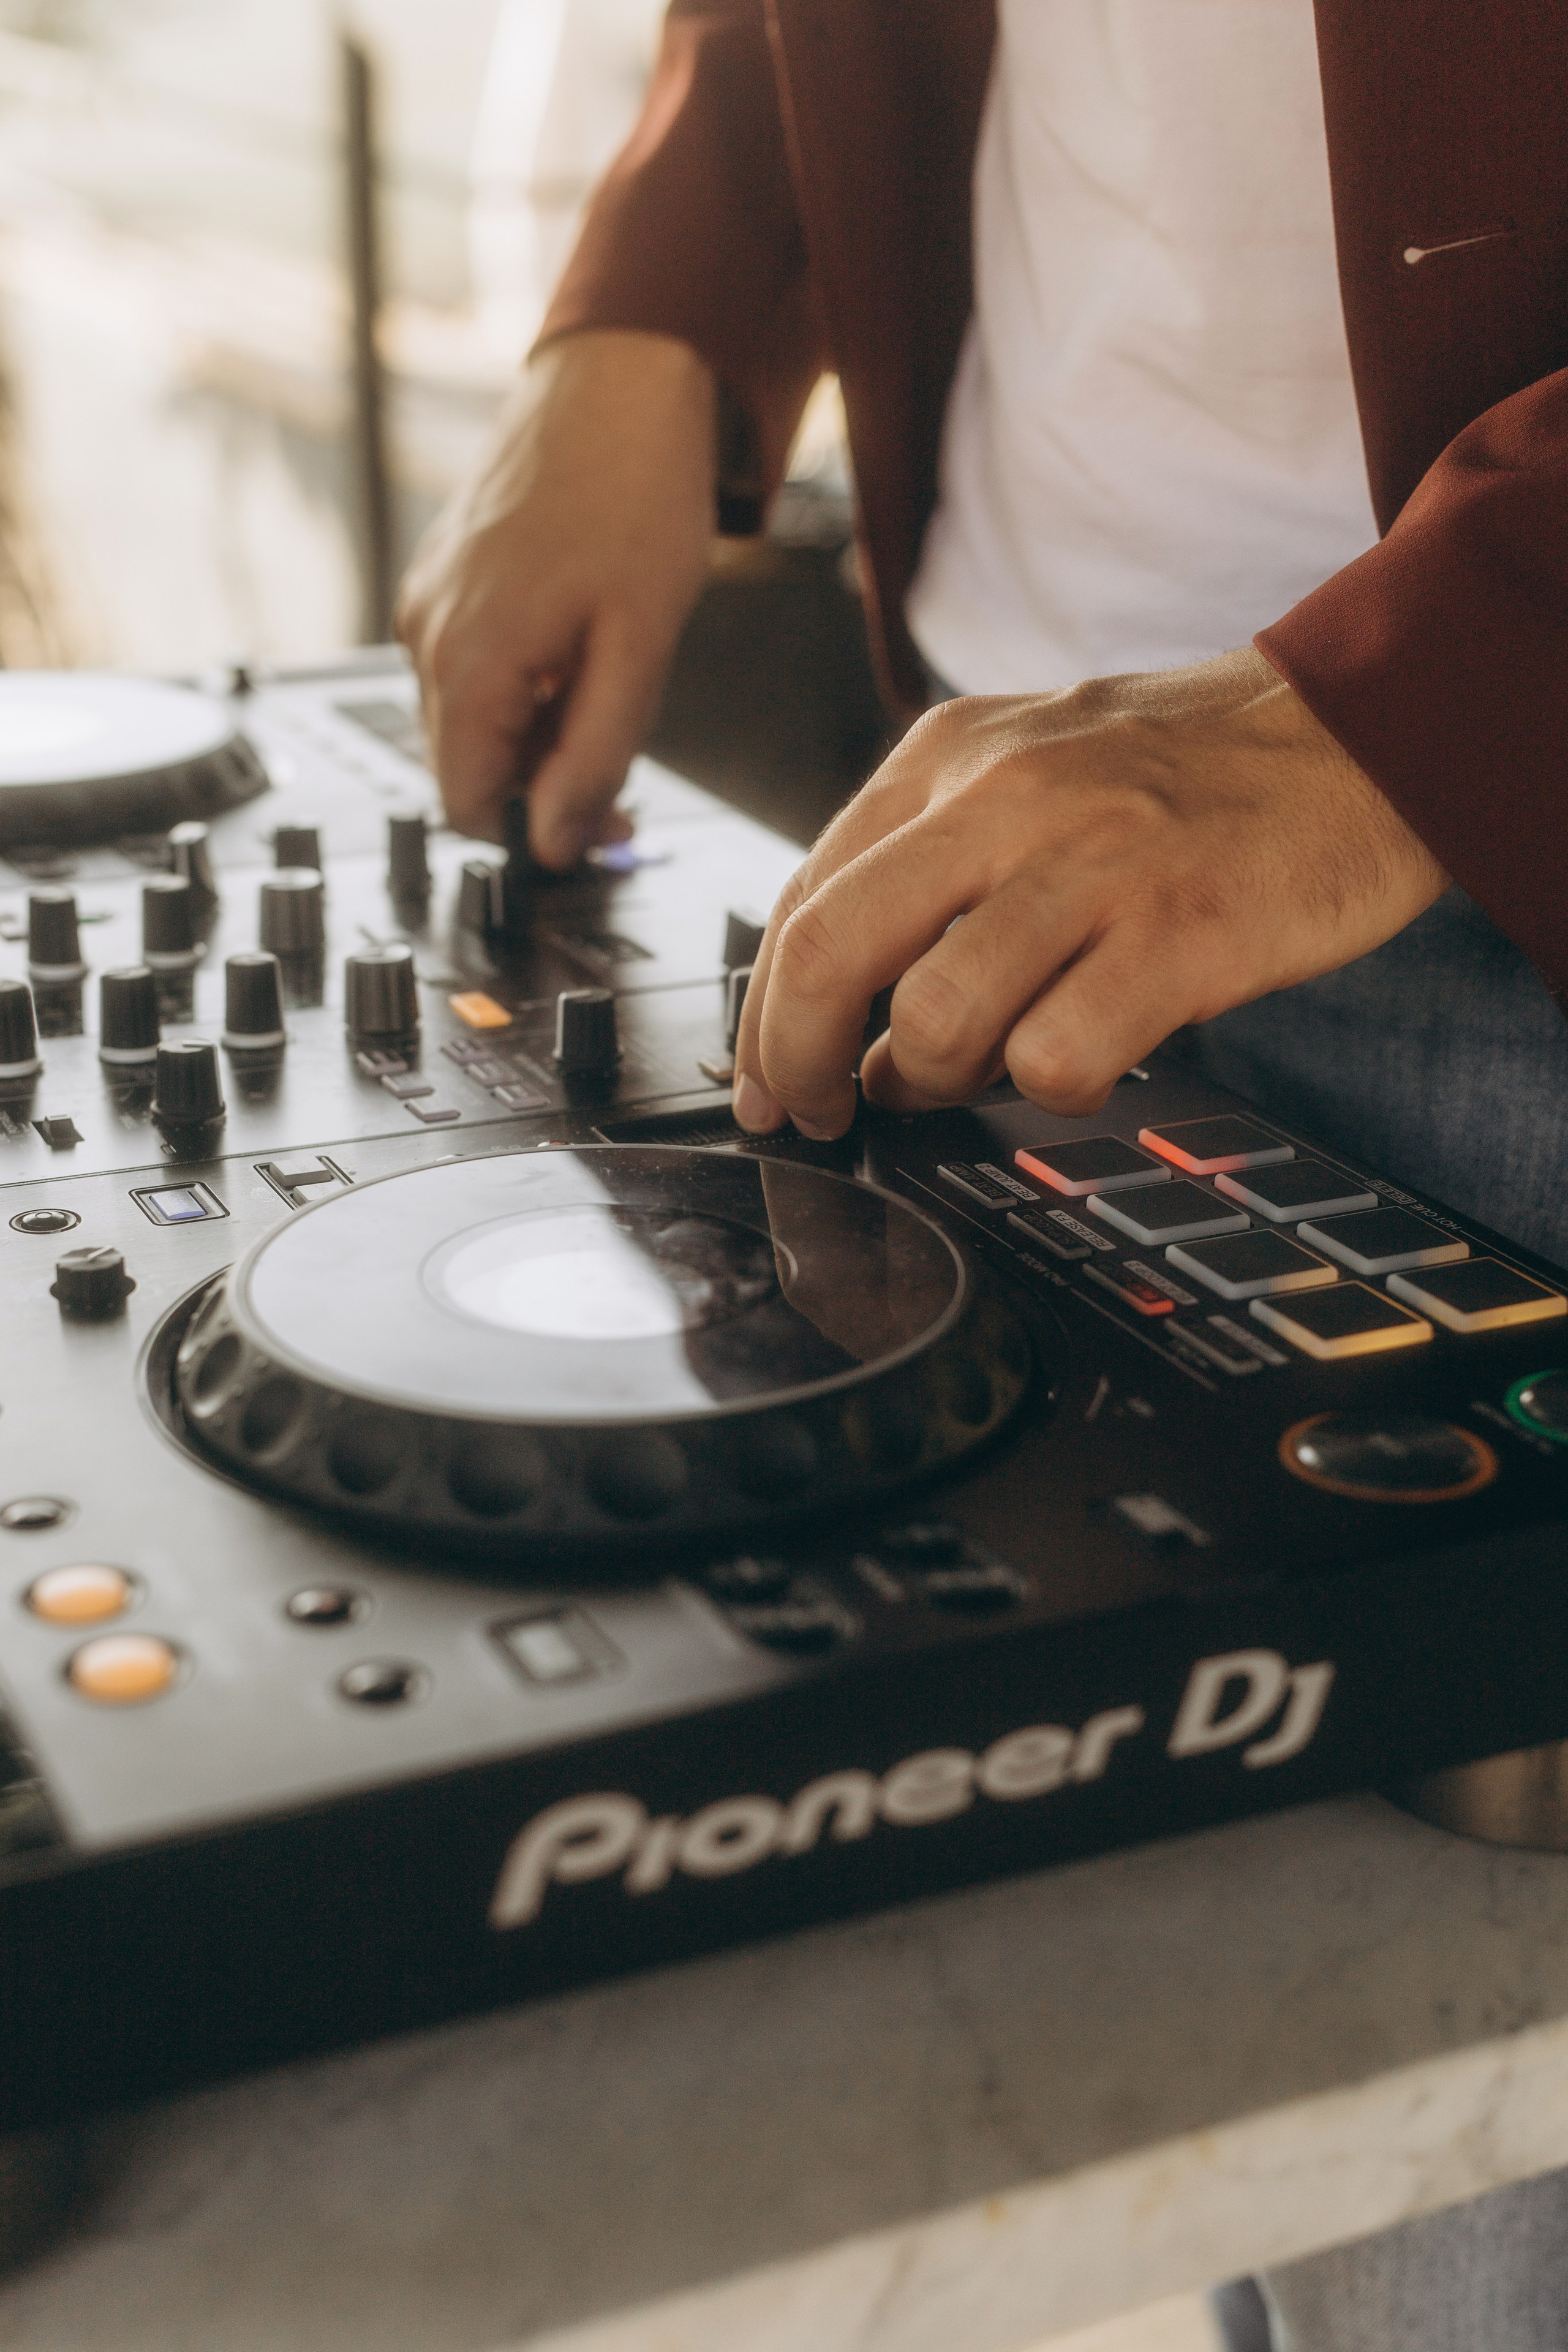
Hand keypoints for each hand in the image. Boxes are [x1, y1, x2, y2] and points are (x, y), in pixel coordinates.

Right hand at [396, 330, 716, 865]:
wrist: (617, 384)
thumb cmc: (634, 497)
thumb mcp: (639, 652)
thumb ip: (593, 759)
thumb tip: (555, 843)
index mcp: (466, 660)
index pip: (465, 806)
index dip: (533, 832)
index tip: (602, 823)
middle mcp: (425, 634)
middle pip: (465, 767)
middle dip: (539, 784)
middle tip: (623, 766)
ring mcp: (425, 601)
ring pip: (469, 719)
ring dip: (534, 732)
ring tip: (605, 683)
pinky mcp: (438, 579)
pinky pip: (469, 667)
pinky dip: (521, 684)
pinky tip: (576, 645)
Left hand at [732, 648, 1447, 1138]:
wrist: (1360, 735)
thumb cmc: (1188, 775)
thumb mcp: (1030, 765)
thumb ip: (931, 857)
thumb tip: (839, 995)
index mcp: (950, 755)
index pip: (802, 899)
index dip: (765, 1018)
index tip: (771, 1085)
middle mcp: (1004, 797)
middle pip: (827, 953)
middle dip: (798, 1063)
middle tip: (823, 1113)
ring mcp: (1091, 863)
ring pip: (933, 1017)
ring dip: (933, 1080)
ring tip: (970, 1075)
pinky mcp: (1176, 931)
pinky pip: (1055, 1057)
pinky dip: (1048, 1087)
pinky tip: (1075, 1061)